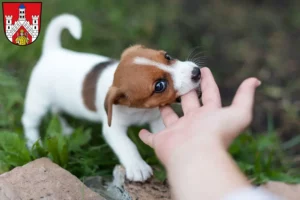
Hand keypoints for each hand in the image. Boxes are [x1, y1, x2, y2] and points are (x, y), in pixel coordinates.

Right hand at [139, 67, 260, 165]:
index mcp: (209, 115)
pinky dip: (146, 135)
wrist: (196, 156)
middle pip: (188, 103)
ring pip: (169, 117)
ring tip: (161, 97)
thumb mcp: (238, 113)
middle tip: (179, 79)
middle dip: (185, 91)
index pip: (210, 94)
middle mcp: (193, 123)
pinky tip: (141, 130)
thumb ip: (245, 96)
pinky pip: (152, 138)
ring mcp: (177, 132)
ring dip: (165, 109)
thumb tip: (255, 80)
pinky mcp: (162, 142)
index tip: (203, 70)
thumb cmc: (216, 134)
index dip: (208, 81)